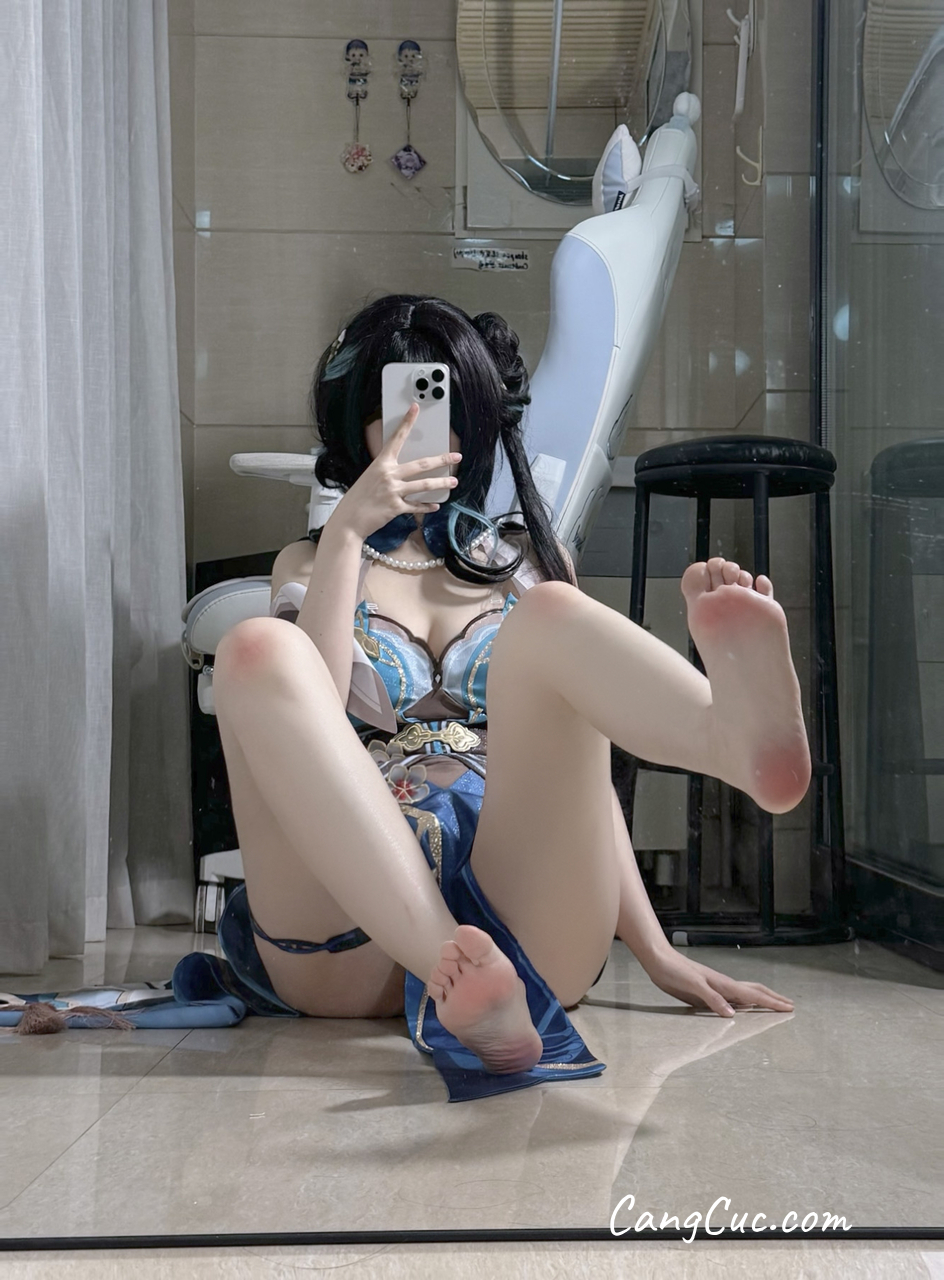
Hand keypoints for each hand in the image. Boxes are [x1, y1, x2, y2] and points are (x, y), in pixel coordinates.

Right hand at [330, 404, 461, 541]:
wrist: (348, 521)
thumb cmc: (357, 499)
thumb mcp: (370, 478)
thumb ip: (387, 473)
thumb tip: (403, 473)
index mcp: (380, 463)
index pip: (396, 438)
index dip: (406, 422)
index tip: (415, 409)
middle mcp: (388, 475)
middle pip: (421, 464)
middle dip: (442, 459)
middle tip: (456, 456)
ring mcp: (393, 491)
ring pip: (424, 484)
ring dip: (442, 483)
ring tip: (454, 481)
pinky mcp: (396, 507)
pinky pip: (416, 506)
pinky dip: (427, 506)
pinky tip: (435, 506)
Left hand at [641, 947, 793, 1016]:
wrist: (658, 960)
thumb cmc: (674, 970)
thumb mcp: (693, 985)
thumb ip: (712, 999)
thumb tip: (732, 1014)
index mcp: (723, 984)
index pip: (754, 995)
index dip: (772, 1002)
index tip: (790, 1008)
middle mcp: (723, 986)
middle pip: (754, 991)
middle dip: (772, 998)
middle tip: (789, 1005)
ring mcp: (715, 988)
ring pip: (743, 995)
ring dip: (760, 1000)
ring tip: (772, 1006)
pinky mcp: (705, 992)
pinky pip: (730, 1000)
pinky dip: (742, 1004)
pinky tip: (741, 1009)